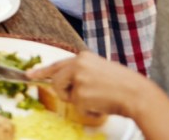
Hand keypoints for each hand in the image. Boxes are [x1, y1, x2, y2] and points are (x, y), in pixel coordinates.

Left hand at [32, 51, 148, 120]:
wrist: (139, 95)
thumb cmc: (124, 85)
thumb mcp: (100, 70)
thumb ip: (82, 72)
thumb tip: (66, 80)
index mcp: (83, 57)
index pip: (57, 64)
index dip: (42, 70)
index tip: (30, 74)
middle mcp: (77, 64)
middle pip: (56, 81)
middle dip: (64, 92)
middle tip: (82, 97)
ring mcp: (78, 78)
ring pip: (65, 95)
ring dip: (78, 101)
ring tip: (97, 98)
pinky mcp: (80, 94)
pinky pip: (77, 107)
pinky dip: (89, 110)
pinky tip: (102, 104)